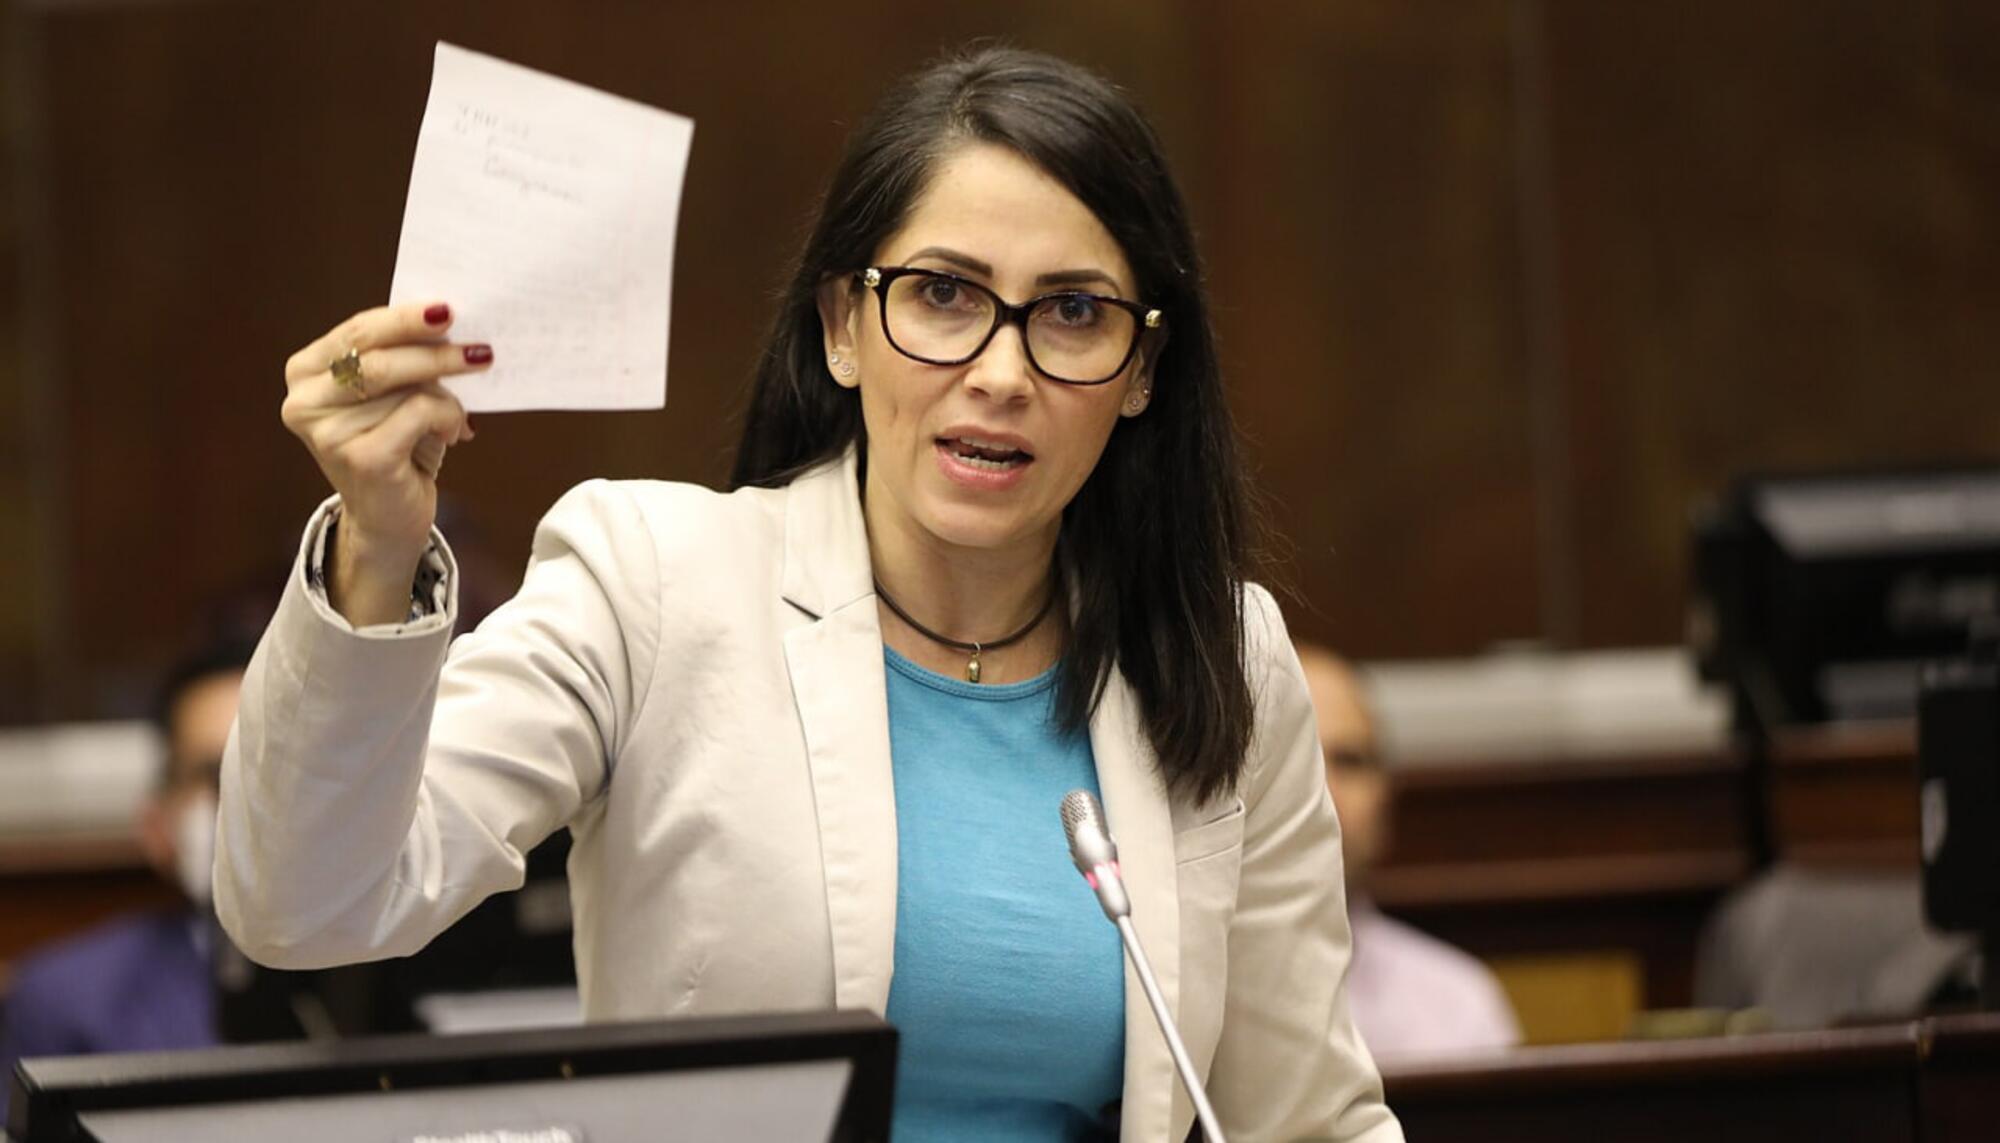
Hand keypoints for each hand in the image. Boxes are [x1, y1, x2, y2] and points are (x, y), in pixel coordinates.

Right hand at [281, 302, 491, 623]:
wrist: (386, 520)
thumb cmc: (395, 447)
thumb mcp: (393, 395)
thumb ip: (404, 358)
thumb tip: (448, 322)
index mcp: (305, 373)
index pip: (357, 331)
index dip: (402, 318)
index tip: (446, 308)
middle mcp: (305, 401)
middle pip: (377, 354)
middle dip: (434, 348)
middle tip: (480, 349)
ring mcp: (329, 432)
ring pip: (407, 386)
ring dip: (447, 396)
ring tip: (457, 415)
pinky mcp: (362, 457)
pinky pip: (420, 413)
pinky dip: (447, 417)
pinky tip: (453, 434)